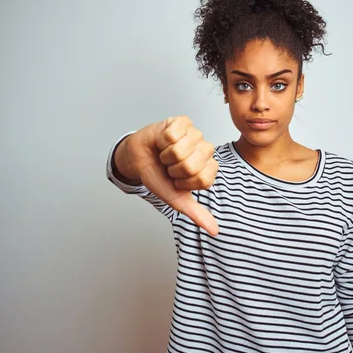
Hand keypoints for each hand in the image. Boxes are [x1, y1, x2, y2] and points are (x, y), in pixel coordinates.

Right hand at [126, 116, 218, 234]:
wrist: (138, 159)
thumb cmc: (159, 176)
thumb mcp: (176, 199)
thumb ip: (196, 214)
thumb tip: (214, 231)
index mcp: (208, 169)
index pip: (203, 179)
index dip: (184, 182)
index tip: (177, 180)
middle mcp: (206, 150)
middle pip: (192, 164)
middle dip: (173, 169)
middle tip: (170, 167)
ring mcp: (196, 134)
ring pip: (180, 149)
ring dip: (166, 154)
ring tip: (165, 154)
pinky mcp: (183, 121)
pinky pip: (172, 134)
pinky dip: (162, 140)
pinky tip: (163, 141)